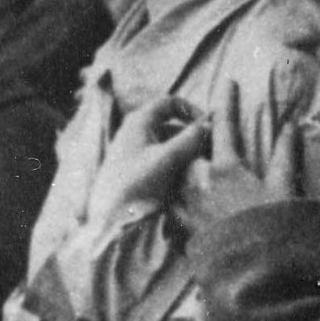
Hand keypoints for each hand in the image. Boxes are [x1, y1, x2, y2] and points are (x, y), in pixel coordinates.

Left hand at [85, 97, 211, 229]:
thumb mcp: (169, 158)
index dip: (191, 110)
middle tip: (209, 151)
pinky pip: (159, 159)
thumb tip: (209, 123)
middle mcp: (134, 131)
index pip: (169, 103)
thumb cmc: (137, 183)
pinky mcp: (133, 169)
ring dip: (185, 152)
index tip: (207, 126)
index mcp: (139, 120)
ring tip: (200, 168)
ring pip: (166, 143)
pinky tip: (184, 178)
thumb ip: (191, 138)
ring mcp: (132, 150)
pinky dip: (174, 163)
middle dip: (191, 135)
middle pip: (169, 124)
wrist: (110, 218)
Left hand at [169, 79, 289, 231]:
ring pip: (178, 175)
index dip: (227, 103)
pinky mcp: (184, 229)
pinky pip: (174, 204)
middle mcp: (201, 183)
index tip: (228, 84)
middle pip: (191, 149)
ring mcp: (189, 206)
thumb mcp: (284, 188)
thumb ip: (285, 155)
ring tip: (196, 167)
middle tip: (208, 135)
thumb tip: (290, 126)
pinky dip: (178, 195)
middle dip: (198, 139)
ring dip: (185, 166)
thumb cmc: (274, 229)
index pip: (224, 126)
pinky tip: (185, 199)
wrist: (256, 275)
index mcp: (226, 168)